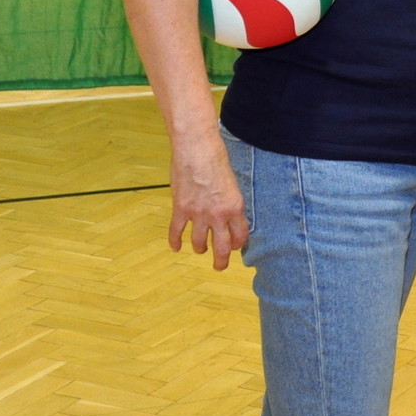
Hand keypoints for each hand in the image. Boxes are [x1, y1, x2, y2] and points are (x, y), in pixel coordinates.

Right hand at [167, 132, 247, 270]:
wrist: (198, 150)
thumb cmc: (217, 160)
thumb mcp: (233, 182)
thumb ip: (230, 201)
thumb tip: (227, 213)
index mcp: (235, 207)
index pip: (240, 235)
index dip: (238, 243)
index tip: (236, 246)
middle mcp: (218, 214)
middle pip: (222, 247)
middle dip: (222, 260)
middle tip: (220, 266)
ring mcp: (198, 214)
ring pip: (199, 243)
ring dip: (200, 248)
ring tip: (200, 249)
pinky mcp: (180, 209)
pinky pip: (176, 232)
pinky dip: (175, 241)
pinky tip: (175, 247)